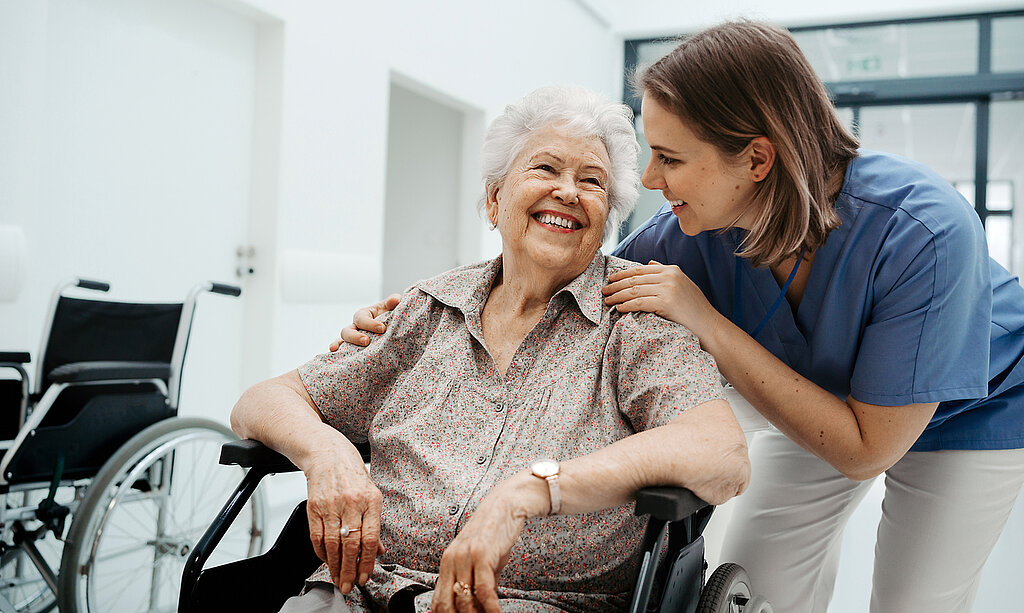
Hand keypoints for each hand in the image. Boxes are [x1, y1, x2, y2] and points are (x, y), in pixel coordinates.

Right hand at [304, 448, 384, 592]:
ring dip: (335, 566)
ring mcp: (331, 505)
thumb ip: (375, 523)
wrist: (327, 452)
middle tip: (349, 586)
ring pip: (332, 544)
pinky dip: (321, 553)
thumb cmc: (352, 472)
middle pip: (351, 545)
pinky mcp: (313, 507)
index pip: (370, 538)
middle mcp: (351, 503)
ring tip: (338, 579)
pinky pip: (316, 536)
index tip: (365, 576)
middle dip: (350, 570)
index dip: (367, 562)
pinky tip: (326, 561)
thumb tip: (378, 550)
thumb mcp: (372, 493)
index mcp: (371, 500)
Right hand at [329, 294, 401, 350]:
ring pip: (342, 340)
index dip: (370, 324)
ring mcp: (352, 338)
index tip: (382, 328)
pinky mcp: (352, 348)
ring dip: (341, 344)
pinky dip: (336, 350)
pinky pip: (341, 350)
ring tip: (340, 350)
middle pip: (348, 330)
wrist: (389, 327)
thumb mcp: (389, 308)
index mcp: (364, 315)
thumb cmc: (388, 316)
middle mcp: (355, 326)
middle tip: (366, 341)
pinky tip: (333, 353)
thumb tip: (395, 300)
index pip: (362, 318)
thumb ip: (392, 302)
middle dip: (355, 337)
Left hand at [431, 487, 529, 612]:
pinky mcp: (482, 555)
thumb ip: (478, 582)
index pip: (438, 600)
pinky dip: (491, 608)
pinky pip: (484, 590)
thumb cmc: (494, 531)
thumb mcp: (481, 559)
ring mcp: (465, 557)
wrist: (507, 504)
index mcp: (447, 562)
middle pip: (446, 605)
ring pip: (464, 600)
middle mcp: (452, 560)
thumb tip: (481, 606)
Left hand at [603, 261, 719, 338]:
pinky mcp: (665, 303)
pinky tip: (619, 308)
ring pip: (634, 290)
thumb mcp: (682, 284)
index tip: (611, 278)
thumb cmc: (694, 308)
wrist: (708, 325)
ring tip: (607, 300)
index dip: (623, 273)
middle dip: (616, 284)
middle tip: (604, 290)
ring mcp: (667, 289)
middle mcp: (669, 276)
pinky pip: (639, 302)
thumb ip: (665, 272)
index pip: (641, 269)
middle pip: (635, 279)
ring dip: (618, 295)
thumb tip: (649, 262)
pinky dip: (626, 305)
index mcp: (672, 269)